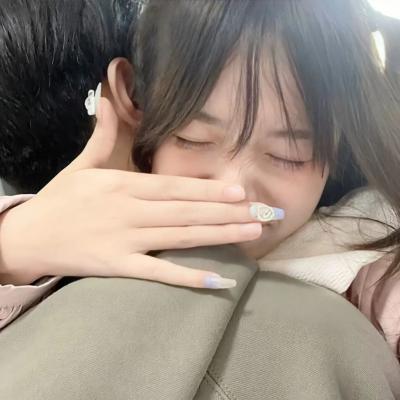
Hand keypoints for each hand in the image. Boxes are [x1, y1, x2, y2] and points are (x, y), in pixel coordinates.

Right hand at [0, 98, 262, 288]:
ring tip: (251, 233)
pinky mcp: (117, 266)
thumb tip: (111, 99)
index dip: (208, 189)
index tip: (240, 190)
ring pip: (180, 237)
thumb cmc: (60, 198)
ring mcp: (124, 240)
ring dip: (218, 236)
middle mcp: (128, 210)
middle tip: (262, 213)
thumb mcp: (83, 163)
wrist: (29, 236)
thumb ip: (104, 134)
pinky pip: (157, 272)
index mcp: (123, 184)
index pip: (174, 186)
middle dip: (226, 212)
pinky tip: (217, 280)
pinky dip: (187, 277)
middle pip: (186, 211)